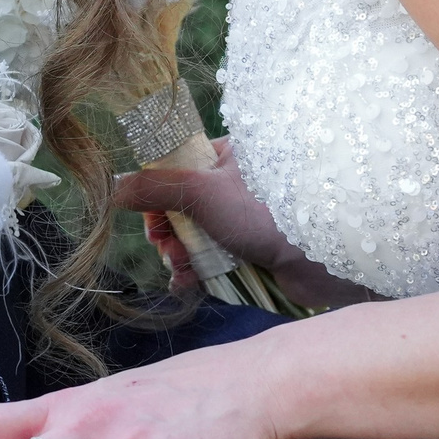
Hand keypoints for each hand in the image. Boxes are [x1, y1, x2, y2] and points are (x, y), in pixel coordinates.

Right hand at [113, 138, 373, 309]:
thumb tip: (114, 187)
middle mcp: (238, 184)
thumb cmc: (265, 208)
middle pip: (184, 207)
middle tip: (164, 246)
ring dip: (181, 253)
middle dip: (168, 231)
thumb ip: (155, 188)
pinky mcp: (255, 251)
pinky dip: (198, 271)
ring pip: (198, 236)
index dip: (157, 194)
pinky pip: (216, 259)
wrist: (324, 254)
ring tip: (179, 266)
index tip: (149, 217)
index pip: (178, 168)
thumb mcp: (201, 191)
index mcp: (228, 156)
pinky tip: (187, 283)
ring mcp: (247, 219)